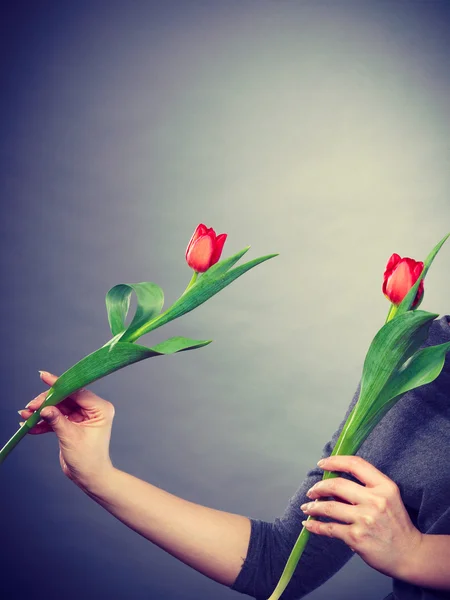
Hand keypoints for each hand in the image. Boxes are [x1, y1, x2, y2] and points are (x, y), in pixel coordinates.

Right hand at [18, 371, 115, 489]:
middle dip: (47, 402)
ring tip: (26, 415)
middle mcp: (93, 410)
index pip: (77, 391)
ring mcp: (83, 416)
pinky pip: (57, 418)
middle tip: (31, 406)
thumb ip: (57, 421)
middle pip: (66, 398)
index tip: (44, 377)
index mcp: (100, 409)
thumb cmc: (88, 459)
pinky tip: (30, 425)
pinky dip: (44, 422)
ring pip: (59, 407)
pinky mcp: (73, 424)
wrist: (89, 477)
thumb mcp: (71, 438)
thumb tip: (44, 408)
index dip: (60, 385)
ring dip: (42, 412)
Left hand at [299, 455, 423, 578]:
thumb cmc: (396, 524)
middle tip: (312, 492)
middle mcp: (375, 500)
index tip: (322, 463)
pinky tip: (309, 524)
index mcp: (385, 486)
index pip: (355, 464)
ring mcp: (365, 519)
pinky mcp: (357, 537)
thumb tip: (333, 484)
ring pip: (329, 507)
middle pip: (337, 485)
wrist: (410, 554)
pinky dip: (315, 526)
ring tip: (307, 508)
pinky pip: (329, 528)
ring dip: (313, 507)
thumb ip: (365, 488)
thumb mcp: (388, 498)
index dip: (335, 461)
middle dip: (319, 487)